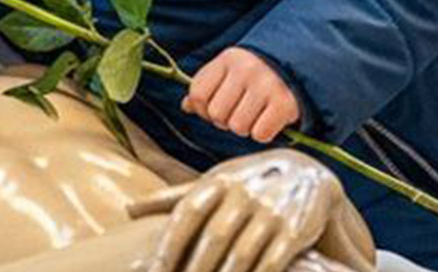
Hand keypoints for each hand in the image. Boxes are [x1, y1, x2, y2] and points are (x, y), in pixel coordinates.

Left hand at [127, 150, 371, 271]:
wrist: (308, 175)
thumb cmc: (247, 184)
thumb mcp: (212, 183)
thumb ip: (173, 199)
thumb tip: (129, 210)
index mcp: (219, 182)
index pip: (187, 213)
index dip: (169, 243)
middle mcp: (244, 193)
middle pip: (213, 238)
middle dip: (194, 270)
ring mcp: (272, 211)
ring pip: (242, 254)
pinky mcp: (296, 230)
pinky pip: (272, 262)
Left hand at [183, 48, 299, 142]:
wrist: (297, 67)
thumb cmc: (256, 74)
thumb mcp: (228, 72)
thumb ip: (206, 87)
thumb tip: (186, 107)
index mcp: (227, 59)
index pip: (197, 93)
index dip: (202, 109)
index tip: (213, 109)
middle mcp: (245, 69)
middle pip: (216, 114)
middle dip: (225, 120)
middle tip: (239, 112)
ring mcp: (266, 85)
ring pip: (237, 127)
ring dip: (244, 128)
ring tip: (254, 115)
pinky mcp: (284, 103)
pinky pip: (260, 134)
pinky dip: (263, 133)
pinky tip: (268, 120)